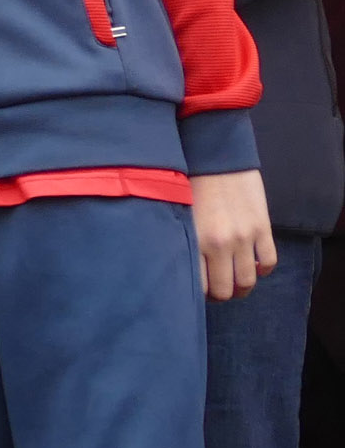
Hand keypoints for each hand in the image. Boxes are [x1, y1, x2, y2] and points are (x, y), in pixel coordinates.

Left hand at [189, 169, 275, 300]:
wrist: (215, 153)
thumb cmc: (190, 181)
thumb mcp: (179, 213)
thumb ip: (184, 239)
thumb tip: (183, 266)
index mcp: (194, 239)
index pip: (199, 285)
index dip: (200, 294)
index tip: (199, 291)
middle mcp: (220, 243)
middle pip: (225, 289)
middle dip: (222, 294)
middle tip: (218, 288)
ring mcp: (244, 237)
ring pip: (248, 281)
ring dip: (243, 286)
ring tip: (236, 281)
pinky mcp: (262, 228)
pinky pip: (269, 262)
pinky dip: (263, 270)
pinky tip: (254, 265)